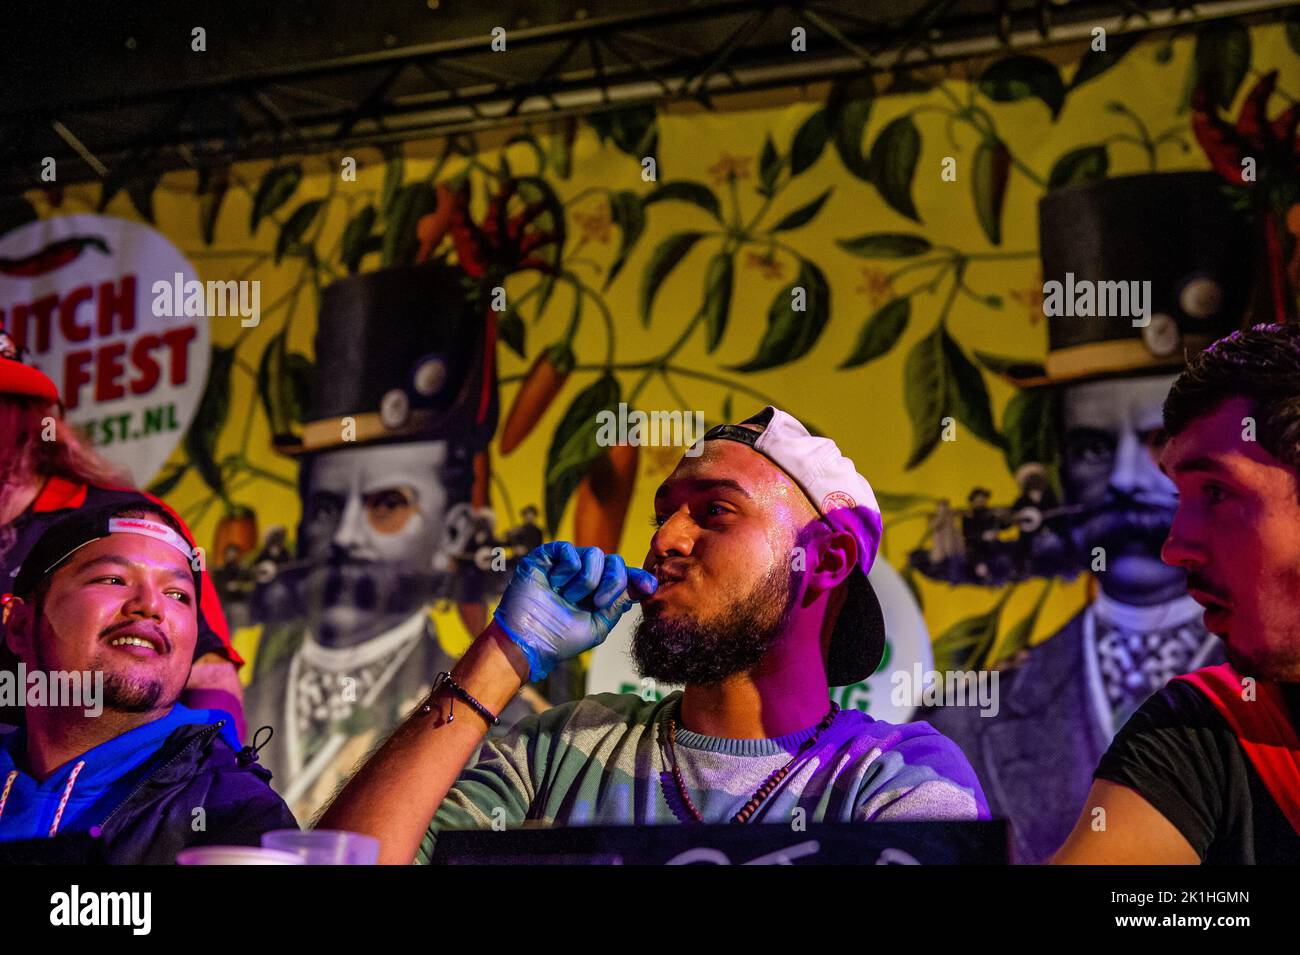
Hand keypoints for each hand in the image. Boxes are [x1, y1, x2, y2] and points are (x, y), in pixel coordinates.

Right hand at [492, 542, 656, 682]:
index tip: (650, 586)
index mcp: (597, 592)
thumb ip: (616, 606)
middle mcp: (584, 576)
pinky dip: (567, 570)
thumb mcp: (597, 627)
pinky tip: (554, 584)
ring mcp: (565, 565)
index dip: (638, 578)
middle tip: (597, 602)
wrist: (528, 641)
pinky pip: (568, 550)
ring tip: (567, 597)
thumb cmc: (559, 639)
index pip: (623, 577)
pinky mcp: (546, 557)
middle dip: (612, 582)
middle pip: (614, 561)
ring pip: (594, 554)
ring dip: (585, 581)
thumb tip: (634, 589)